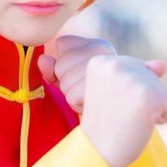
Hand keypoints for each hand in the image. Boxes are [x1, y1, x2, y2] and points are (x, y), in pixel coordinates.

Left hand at [38, 34, 166, 113]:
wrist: (124, 122)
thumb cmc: (98, 98)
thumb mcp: (74, 80)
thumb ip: (56, 68)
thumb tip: (42, 59)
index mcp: (100, 44)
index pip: (63, 44)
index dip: (64, 63)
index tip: (81, 76)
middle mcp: (106, 51)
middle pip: (60, 64)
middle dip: (67, 83)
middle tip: (88, 91)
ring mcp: (109, 68)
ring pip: (65, 82)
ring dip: (73, 96)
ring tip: (92, 98)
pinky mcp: (107, 87)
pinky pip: (72, 97)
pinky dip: (78, 106)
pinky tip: (93, 106)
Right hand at [80, 54, 166, 166]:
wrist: (98, 153)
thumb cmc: (106, 125)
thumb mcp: (116, 93)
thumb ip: (137, 74)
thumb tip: (162, 65)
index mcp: (102, 62)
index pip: (135, 67)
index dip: (128, 92)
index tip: (109, 104)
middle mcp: (116, 65)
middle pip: (150, 76)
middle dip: (142, 99)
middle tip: (119, 115)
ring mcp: (133, 79)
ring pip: (162, 90)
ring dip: (151, 109)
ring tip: (127, 120)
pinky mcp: (149, 95)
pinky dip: (160, 119)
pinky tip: (139, 125)